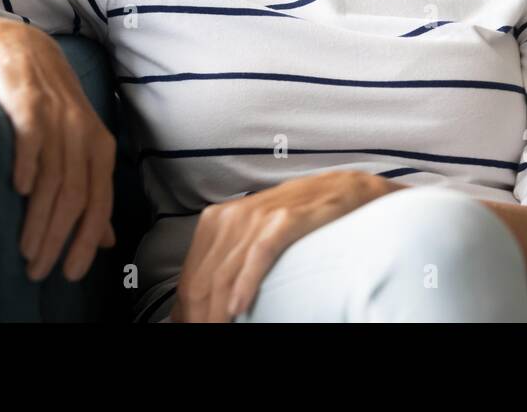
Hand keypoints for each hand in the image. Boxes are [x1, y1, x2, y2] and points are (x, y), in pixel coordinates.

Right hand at [0, 19, 117, 282]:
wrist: (16, 50)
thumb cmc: (43, 107)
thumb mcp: (72, 147)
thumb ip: (87, 188)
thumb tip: (106, 241)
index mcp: (99, 146)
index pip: (99, 202)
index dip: (86, 241)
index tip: (70, 274)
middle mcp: (83, 130)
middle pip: (75, 196)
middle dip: (58, 239)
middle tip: (38, 270)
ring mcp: (57, 114)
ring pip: (54, 175)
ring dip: (39, 217)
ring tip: (24, 249)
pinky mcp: (29, 98)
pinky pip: (33, 134)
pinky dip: (29, 163)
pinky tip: (20, 189)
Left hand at [170, 170, 388, 322]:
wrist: (340, 190)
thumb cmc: (295, 217)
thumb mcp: (251, 235)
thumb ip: (228, 262)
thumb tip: (204, 300)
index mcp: (217, 220)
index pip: (191, 276)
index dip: (186, 309)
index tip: (188, 327)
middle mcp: (231, 217)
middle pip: (204, 279)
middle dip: (200, 314)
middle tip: (202, 336)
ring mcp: (257, 218)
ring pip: (226, 275)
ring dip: (218, 311)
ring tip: (216, 331)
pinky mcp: (284, 221)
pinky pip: (258, 256)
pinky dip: (245, 284)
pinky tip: (238, 307)